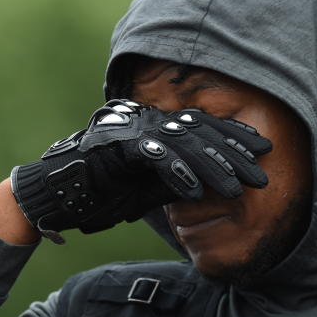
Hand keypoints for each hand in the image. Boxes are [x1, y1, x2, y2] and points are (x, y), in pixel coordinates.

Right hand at [10, 100, 271, 239]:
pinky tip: (197, 193)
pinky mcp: (115, 146)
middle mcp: (145, 121)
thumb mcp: (149, 188)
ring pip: (182, 142)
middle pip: (199, 130)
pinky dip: (177, 175)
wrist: (53, 195)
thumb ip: (177, 180)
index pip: (201, 125)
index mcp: (154, 127)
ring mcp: (130, 130)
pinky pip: (154, 157)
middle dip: (233, 152)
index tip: (264, 148)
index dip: (233, 135)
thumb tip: (212, 184)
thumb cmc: (101, 192)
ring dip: (212, 167)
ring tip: (237, 188)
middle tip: (261, 172)